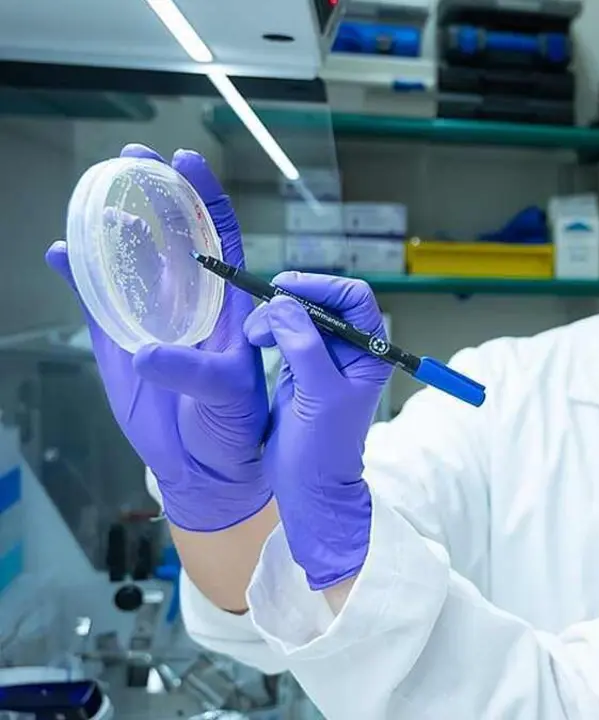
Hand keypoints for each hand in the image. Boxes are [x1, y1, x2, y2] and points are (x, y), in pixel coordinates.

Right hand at [46, 144, 270, 531]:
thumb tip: (147, 352)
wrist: (205, 465)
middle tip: (135, 155)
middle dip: (158, 191)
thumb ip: (195, 372)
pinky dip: (78, 272)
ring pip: (132, 257)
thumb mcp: (228, 396)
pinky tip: (61, 250)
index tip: (190, 162)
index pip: (222, 236)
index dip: (207, 197)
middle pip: (174, 232)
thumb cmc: (234, 426)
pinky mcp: (120, 339)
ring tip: (100, 188)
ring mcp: (154, 315)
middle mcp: (192, 300)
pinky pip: (97, 297)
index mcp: (230, 303)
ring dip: (116, 223)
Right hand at [244, 273, 392, 589]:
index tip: (287, 289)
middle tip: (262, 316)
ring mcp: (324, 359)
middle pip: (323, 302)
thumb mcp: (320, 395)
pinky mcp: (299, 368)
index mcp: (370, 353)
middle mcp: (351, 351)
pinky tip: (254, 340)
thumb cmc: (325, 448)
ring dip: (274, 317)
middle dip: (291, 301)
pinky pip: (284, 334)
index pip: (354, 299)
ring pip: (299, 316)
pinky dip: (268, 330)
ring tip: (255, 336)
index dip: (323, 286)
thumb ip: (304, 347)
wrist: (309, 487)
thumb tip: (284, 306)